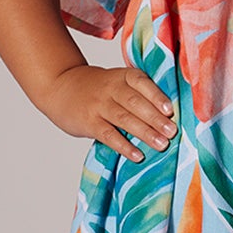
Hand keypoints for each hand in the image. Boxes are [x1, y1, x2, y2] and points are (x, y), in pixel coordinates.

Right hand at [48, 64, 176, 161]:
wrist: (60, 87)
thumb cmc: (98, 89)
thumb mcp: (117, 81)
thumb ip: (138, 93)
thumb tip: (168, 117)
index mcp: (123, 77)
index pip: (141, 83)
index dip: (156, 96)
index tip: (170, 110)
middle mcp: (111, 89)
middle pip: (135, 103)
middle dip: (155, 118)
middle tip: (172, 132)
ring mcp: (99, 105)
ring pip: (124, 119)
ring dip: (144, 133)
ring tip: (161, 145)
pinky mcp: (89, 122)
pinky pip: (108, 135)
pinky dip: (124, 146)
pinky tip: (137, 155)